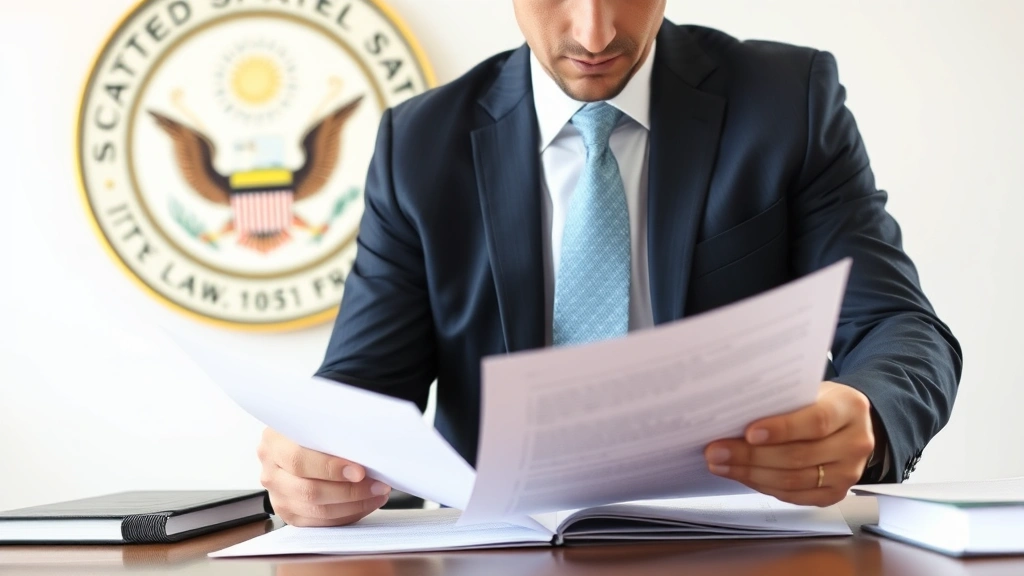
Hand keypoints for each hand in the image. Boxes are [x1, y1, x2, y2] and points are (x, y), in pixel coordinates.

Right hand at [258, 427, 390, 526]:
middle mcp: (271, 471)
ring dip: (353, 505)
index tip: (359, 471)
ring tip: (376, 494)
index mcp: (273, 443)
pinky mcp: (289, 513)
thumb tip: (365, 446)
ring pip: (316, 510)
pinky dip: (346, 515)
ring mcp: (277, 495)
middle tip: (377, 485)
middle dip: (350, 491)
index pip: (299, 460)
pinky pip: (319, 522)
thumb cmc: (312, 431)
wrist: (296, 443)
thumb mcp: (315, 421)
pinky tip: (364, 504)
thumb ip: (331, 431)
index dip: (330, 468)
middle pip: (309, 490)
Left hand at [704, 381, 874, 506]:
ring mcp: (848, 473)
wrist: (848, 423)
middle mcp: (855, 443)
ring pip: (793, 480)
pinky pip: (794, 496)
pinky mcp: (835, 493)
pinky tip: (741, 475)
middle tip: (717, 451)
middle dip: (751, 455)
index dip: (781, 429)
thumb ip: (782, 401)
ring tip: (720, 464)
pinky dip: (763, 486)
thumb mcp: (809, 390)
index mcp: (849, 408)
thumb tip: (733, 414)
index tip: (748, 432)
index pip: (816, 421)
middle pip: (799, 456)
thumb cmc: (819, 401)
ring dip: (751, 474)